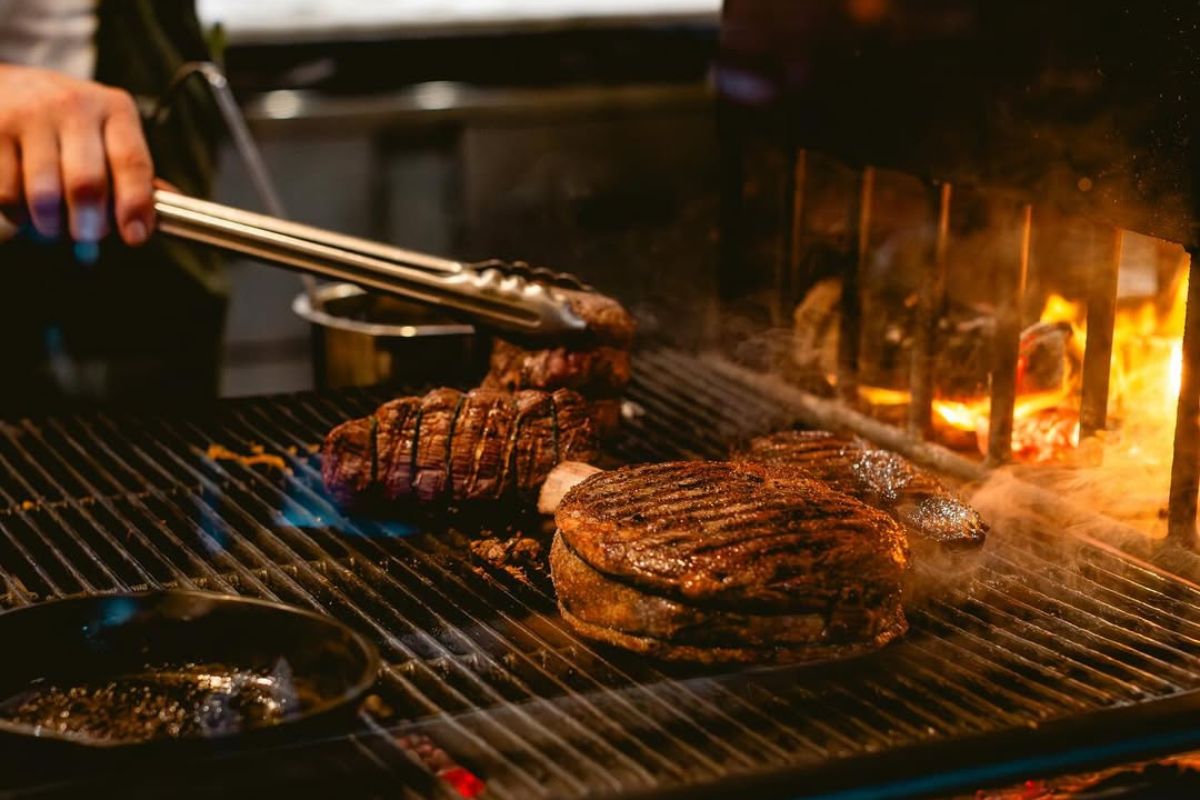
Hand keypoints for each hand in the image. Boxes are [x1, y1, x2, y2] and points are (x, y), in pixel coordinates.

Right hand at [0, 64, 154, 247]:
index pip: (132, 163)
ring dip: (52, 227)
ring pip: (44, 195)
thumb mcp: (109, 131)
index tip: (135, 237)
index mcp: (114, 110)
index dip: (135, 206)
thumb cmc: (68, 119)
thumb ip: (134, 173)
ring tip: (55, 228)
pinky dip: (19, 216)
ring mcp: (30, 117)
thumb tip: (164, 214)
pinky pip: (7, 193)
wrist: (7, 84)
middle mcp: (74, 107)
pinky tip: (27, 214)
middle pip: (86, 184)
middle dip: (90, 226)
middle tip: (88, 238)